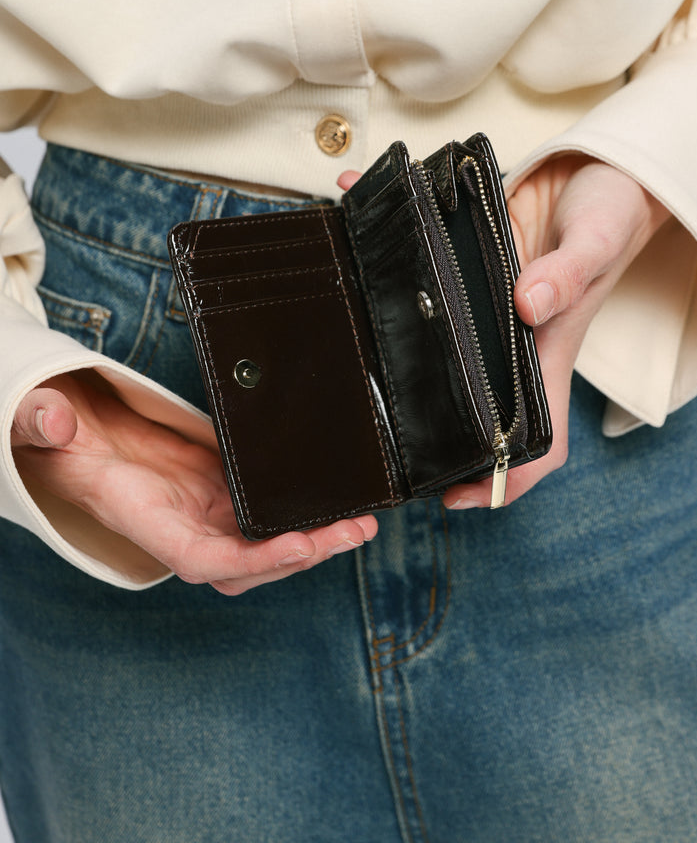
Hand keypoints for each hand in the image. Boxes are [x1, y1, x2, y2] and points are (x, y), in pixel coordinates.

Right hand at [11, 372, 376, 592]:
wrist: (86, 443)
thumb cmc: (67, 448)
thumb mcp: (49, 432)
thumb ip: (49, 427)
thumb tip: (53, 421)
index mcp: (149, 525)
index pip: (204, 560)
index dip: (253, 559)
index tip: (298, 544)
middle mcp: (186, 532)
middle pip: (252, 564)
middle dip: (303, 554)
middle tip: (351, 532)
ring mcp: (209, 518)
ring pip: (269, 547)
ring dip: (314, 540)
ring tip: (358, 524)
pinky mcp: (224, 496)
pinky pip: (269, 517)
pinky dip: (302, 515)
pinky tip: (335, 503)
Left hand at [339, 155, 669, 509]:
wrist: (593, 169)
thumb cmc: (610, 215)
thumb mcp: (596, 241)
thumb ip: (568, 274)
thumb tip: (528, 305)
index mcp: (543, 350)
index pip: (530, 438)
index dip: (497, 479)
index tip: (450, 496)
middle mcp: (504, 337)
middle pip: (461, 402)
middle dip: (419, 425)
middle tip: (370, 429)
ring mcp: (475, 304)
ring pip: (426, 339)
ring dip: (384, 331)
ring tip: (341, 332)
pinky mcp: (456, 263)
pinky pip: (410, 260)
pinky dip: (378, 232)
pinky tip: (350, 201)